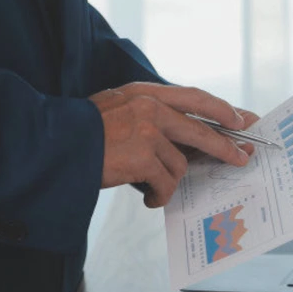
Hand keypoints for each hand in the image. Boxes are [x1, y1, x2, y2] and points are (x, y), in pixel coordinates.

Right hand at [91, 83, 261, 207]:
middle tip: (242, 158)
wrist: (50, 144)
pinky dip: (158, 196)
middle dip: (225, 147)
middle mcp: (150, 108)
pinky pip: (166, 184)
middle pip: (202, 131)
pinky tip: (148, 198)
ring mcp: (148, 132)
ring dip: (168, 181)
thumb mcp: (119, 109)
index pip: (194, 98)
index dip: (221, 109)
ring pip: (180, 165)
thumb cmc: (82, 132)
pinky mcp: (143, 158)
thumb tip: (189, 139)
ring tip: (151, 186)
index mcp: (145, 93)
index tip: (241, 119)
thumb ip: (151, 115)